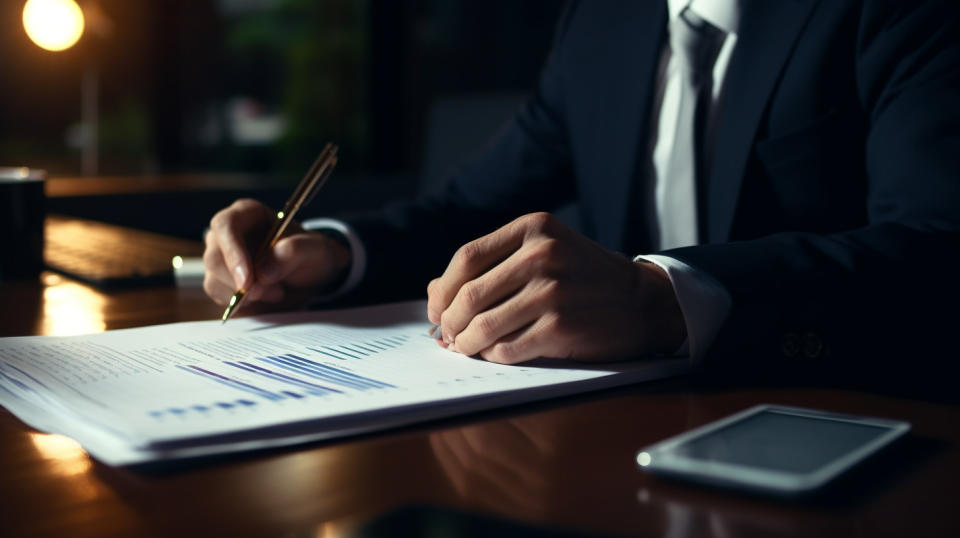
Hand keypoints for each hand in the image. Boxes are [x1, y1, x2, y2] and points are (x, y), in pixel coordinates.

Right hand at [203, 198, 350, 313]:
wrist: (311, 273)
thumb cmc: (311, 254)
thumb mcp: (315, 249)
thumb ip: (294, 251)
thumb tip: (263, 272)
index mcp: (247, 213)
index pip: (226, 225)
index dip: (233, 252)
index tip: (248, 280)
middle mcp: (227, 233)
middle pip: (214, 257)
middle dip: (241, 282)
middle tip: (274, 292)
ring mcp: (221, 257)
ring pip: (214, 280)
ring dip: (245, 295)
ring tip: (276, 291)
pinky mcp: (221, 280)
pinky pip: (219, 296)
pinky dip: (242, 303)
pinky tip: (265, 296)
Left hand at [427, 212, 685, 362]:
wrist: (643, 303)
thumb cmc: (583, 279)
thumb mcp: (544, 254)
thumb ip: (492, 266)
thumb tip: (434, 294)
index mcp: (534, 228)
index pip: (467, 258)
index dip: (443, 289)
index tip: (437, 309)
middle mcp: (543, 255)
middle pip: (469, 294)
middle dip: (449, 322)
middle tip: (448, 336)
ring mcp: (553, 291)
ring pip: (484, 325)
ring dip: (466, 344)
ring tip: (466, 349)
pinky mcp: (561, 327)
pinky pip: (507, 348)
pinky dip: (493, 356)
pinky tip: (495, 354)